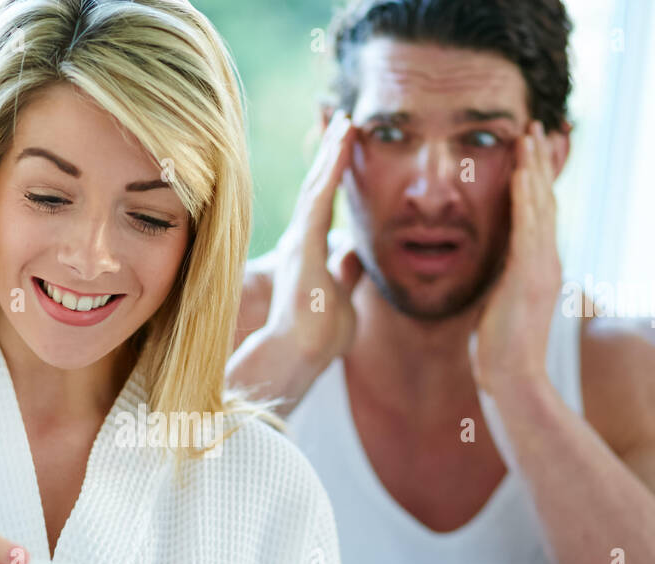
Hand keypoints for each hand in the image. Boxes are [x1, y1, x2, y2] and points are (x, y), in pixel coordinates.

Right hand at [266, 109, 363, 365]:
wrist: (298, 356)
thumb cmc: (318, 335)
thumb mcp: (342, 295)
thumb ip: (346, 270)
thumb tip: (355, 251)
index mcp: (310, 250)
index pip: (323, 201)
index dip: (333, 170)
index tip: (346, 140)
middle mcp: (300, 240)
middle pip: (317, 185)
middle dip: (329, 150)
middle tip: (342, 115)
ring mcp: (298, 242)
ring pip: (316, 186)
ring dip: (331, 151)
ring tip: (345, 120)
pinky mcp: (302, 246)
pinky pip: (318, 200)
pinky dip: (330, 170)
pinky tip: (342, 145)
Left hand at [472, 120, 561, 393]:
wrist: (513, 380)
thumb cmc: (502, 353)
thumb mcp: (500, 308)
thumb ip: (502, 285)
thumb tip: (494, 274)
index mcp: (538, 268)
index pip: (538, 214)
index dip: (536, 180)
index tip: (530, 150)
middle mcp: (546, 261)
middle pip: (545, 200)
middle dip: (540, 161)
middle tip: (536, 126)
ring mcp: (541, 267)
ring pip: (540, 205)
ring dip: (534, 167)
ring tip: (529, 134)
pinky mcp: (529, 275)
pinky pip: (529, 227)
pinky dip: (526, 198)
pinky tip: (521, 172)